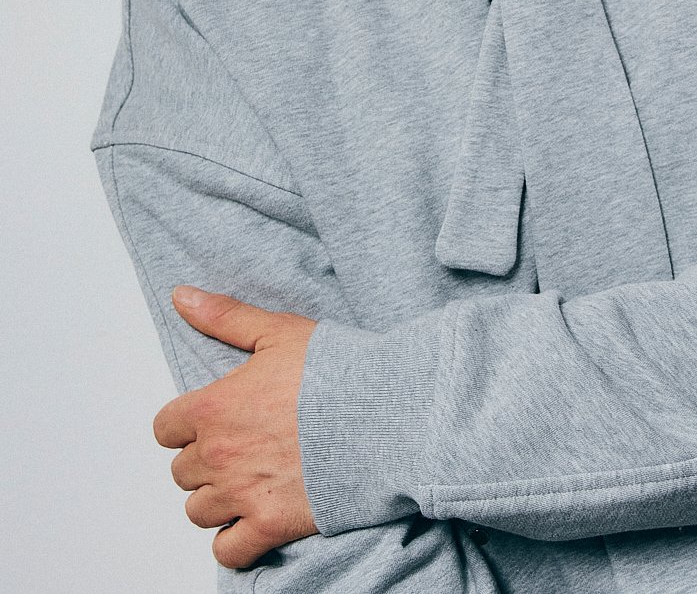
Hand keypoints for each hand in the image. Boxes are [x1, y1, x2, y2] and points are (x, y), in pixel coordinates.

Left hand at [153, 287, 318, 568]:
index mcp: (213, 408)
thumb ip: (224, 316)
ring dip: (217, 498)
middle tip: (242, 444)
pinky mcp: (269, 525)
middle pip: (182, 471)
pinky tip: (253, 517)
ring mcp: (241, 494)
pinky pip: (227, 549)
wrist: (382, 413)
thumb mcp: (277, 331)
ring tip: (249, 479)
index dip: (188, 422)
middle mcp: (218, 455)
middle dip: (206, 459)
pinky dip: (234, 539)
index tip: (216, 417)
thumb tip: (180, 295)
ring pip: (198, 511)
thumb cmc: (334, 371)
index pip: (165, 429)